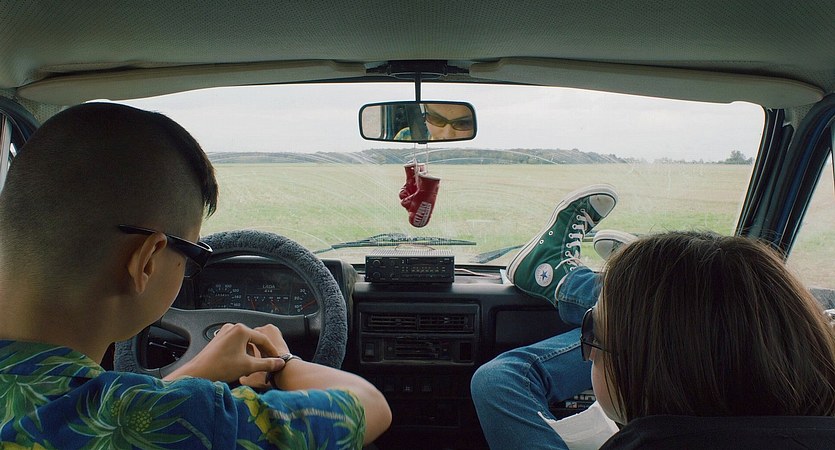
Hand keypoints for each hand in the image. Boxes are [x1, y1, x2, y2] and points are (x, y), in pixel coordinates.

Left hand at [164, 323, 284, 381]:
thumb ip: (267, 364)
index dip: (272, 351)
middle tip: (266, 365)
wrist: (198, 374)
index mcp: (241, 330)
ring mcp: (224, 333)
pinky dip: (241, 355)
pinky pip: (235, 346)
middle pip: (254, 341)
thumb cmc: (220, 367)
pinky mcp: (219, 340)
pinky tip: (240, 366)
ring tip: (250, 369)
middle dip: (260, 354)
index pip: (263, 339)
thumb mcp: (249, 366)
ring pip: (244, 344)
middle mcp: (232, 328)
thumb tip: (279, 363)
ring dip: (250, 356)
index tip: (278, 360)